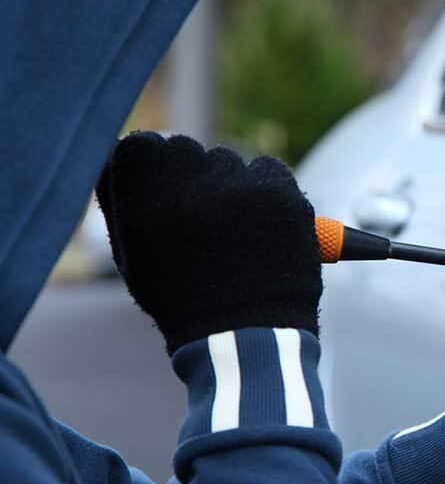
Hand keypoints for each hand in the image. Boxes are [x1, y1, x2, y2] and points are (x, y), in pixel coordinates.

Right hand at [96, 132, 321, 351]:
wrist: (244, 338)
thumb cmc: (181, 299)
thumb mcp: (133, 254)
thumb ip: (124, 200)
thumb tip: (127, 155)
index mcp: (143, 190)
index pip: (140, 146)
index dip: (152, 173)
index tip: (164, 199)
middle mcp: (189, 176)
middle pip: (186, 151)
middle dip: (192, 179)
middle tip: (205, 227)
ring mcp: (238, 181)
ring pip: (230, 162)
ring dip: (232, 188)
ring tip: (236, 239)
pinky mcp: (280, 190)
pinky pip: (269, 171)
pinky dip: (269, 192)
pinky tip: (264, 232)